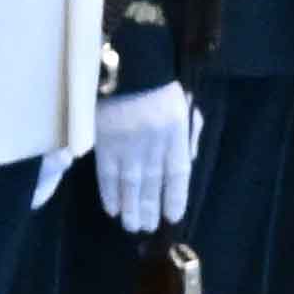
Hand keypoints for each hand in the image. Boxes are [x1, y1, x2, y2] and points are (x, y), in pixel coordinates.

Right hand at [87, 80, 199, 235]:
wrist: (128, 64)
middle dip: (149, 210)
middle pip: (152, 186)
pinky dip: (109, 194)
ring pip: (130, 186)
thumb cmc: (160, 84)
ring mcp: (128, 146)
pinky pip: (107, 175)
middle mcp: (153, 146)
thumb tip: (189, 161)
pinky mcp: (105, 143)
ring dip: (130, 209)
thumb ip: (189, 134)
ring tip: (131, 226)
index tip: (172, 216)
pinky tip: (112, 209)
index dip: (175, 198)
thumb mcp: (185, 107)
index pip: (178, 176)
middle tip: (146, 228)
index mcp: (176, 135)